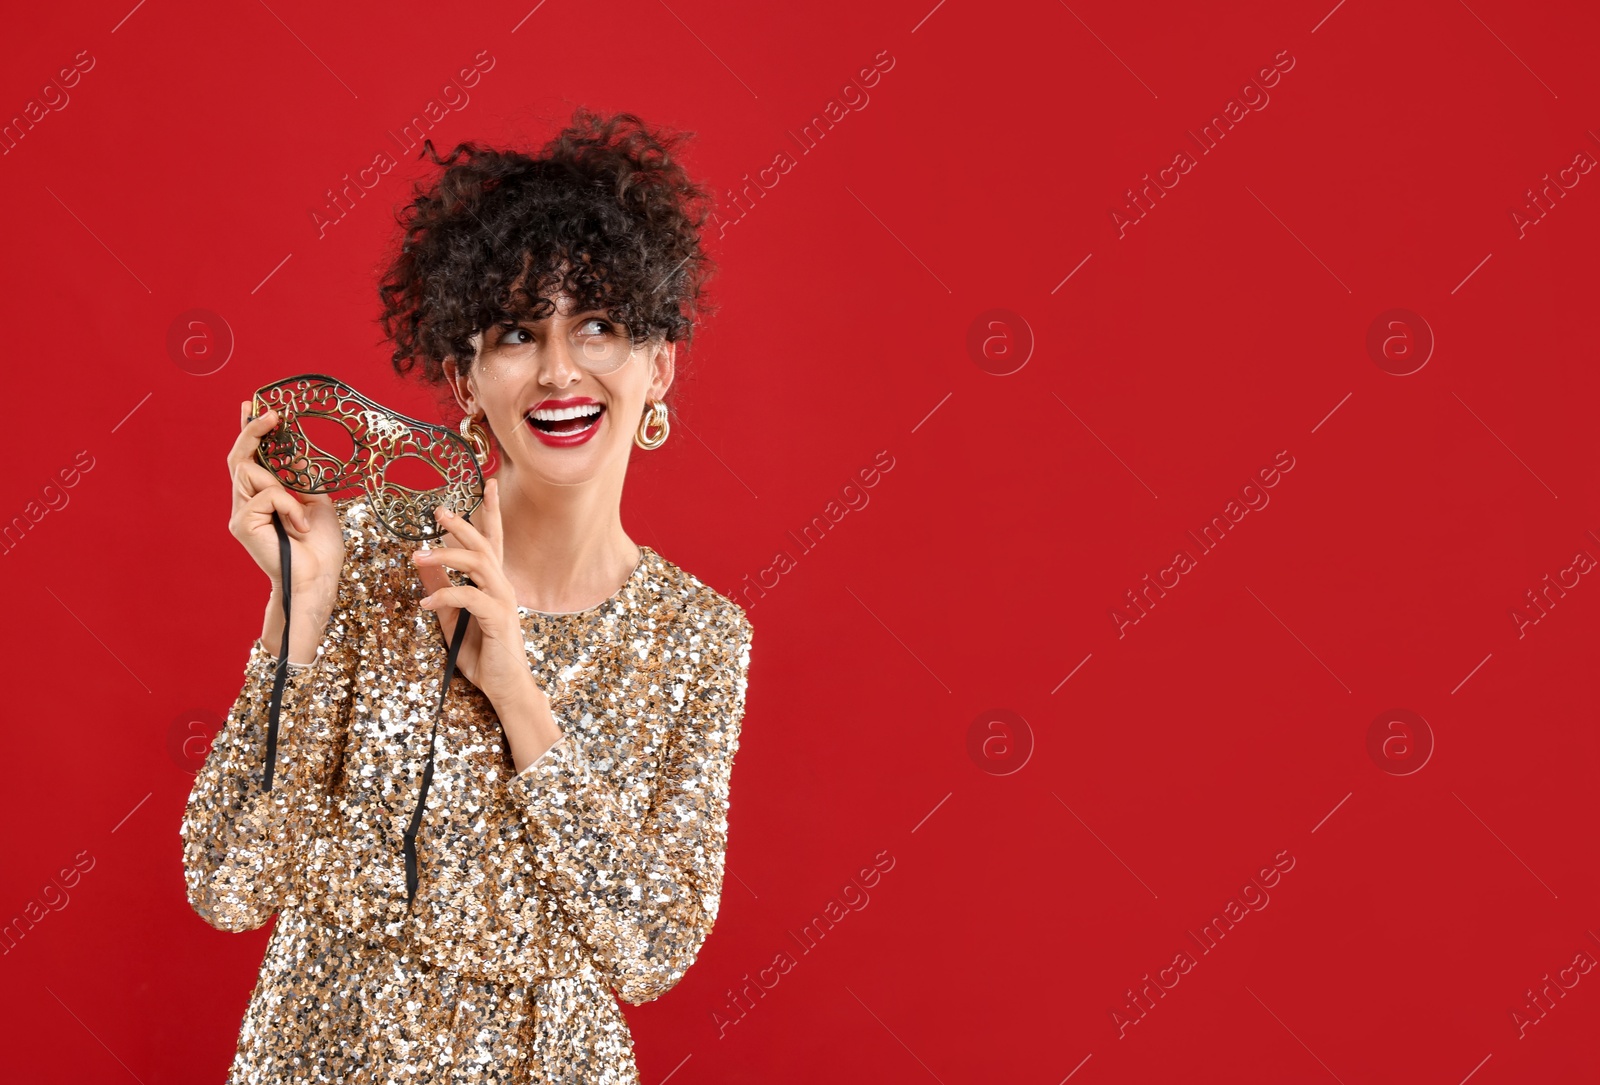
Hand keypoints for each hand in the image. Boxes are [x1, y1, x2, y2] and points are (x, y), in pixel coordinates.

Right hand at [228, 401, 343, 609]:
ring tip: (302, 515)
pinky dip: (288, 505)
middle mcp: (246, 503)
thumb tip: (298, 454)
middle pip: (239, 457)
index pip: (250, 458)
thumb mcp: (318, 503)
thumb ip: (303, 480)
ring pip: (250, 471)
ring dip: (283, 487)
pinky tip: (299, 525)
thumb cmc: (320, 546)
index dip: (248, 431)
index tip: (251, 406)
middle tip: (272, 415)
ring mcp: (241, 513)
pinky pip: (265, 495)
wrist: (318, 577)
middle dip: (252, 432)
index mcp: (264, 496)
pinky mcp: (242, 524)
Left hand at [412, 478, 548, 718]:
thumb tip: (421, 562)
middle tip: (437, 510)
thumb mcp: (450, 617)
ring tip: (417, 555)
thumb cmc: (481, 653)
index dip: (490, 511)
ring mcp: (503, 600)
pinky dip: (444, 594)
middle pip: (484, 543)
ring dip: (445, 555)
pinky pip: (469, 596)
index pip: (493, 539)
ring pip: (477, 563)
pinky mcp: (498, 618)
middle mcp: (502, 585)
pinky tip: (423, 601)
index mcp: (493, 582)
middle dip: (462, 523)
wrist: (504, 686)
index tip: (488, 484)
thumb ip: (439, 588)